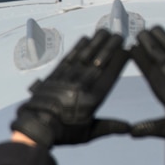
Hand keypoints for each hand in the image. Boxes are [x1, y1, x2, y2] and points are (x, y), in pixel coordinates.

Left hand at [12, 29, 130, 148]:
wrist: (36, 127)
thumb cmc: (64, 133)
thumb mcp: (89, 133)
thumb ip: (109, 126)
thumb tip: (128, 127)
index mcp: (92, 99)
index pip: (110, 75)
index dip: (119, 62)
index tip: (127, 50)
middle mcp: (82, 85)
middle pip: (100, 61)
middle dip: (111, 46)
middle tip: (119, 35)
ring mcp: (68, 78)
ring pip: (85, 56)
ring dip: (96, 42)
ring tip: (105, 31)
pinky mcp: (56, 74)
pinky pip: (69, 57)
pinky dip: (78, 47)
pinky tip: (86, 39)